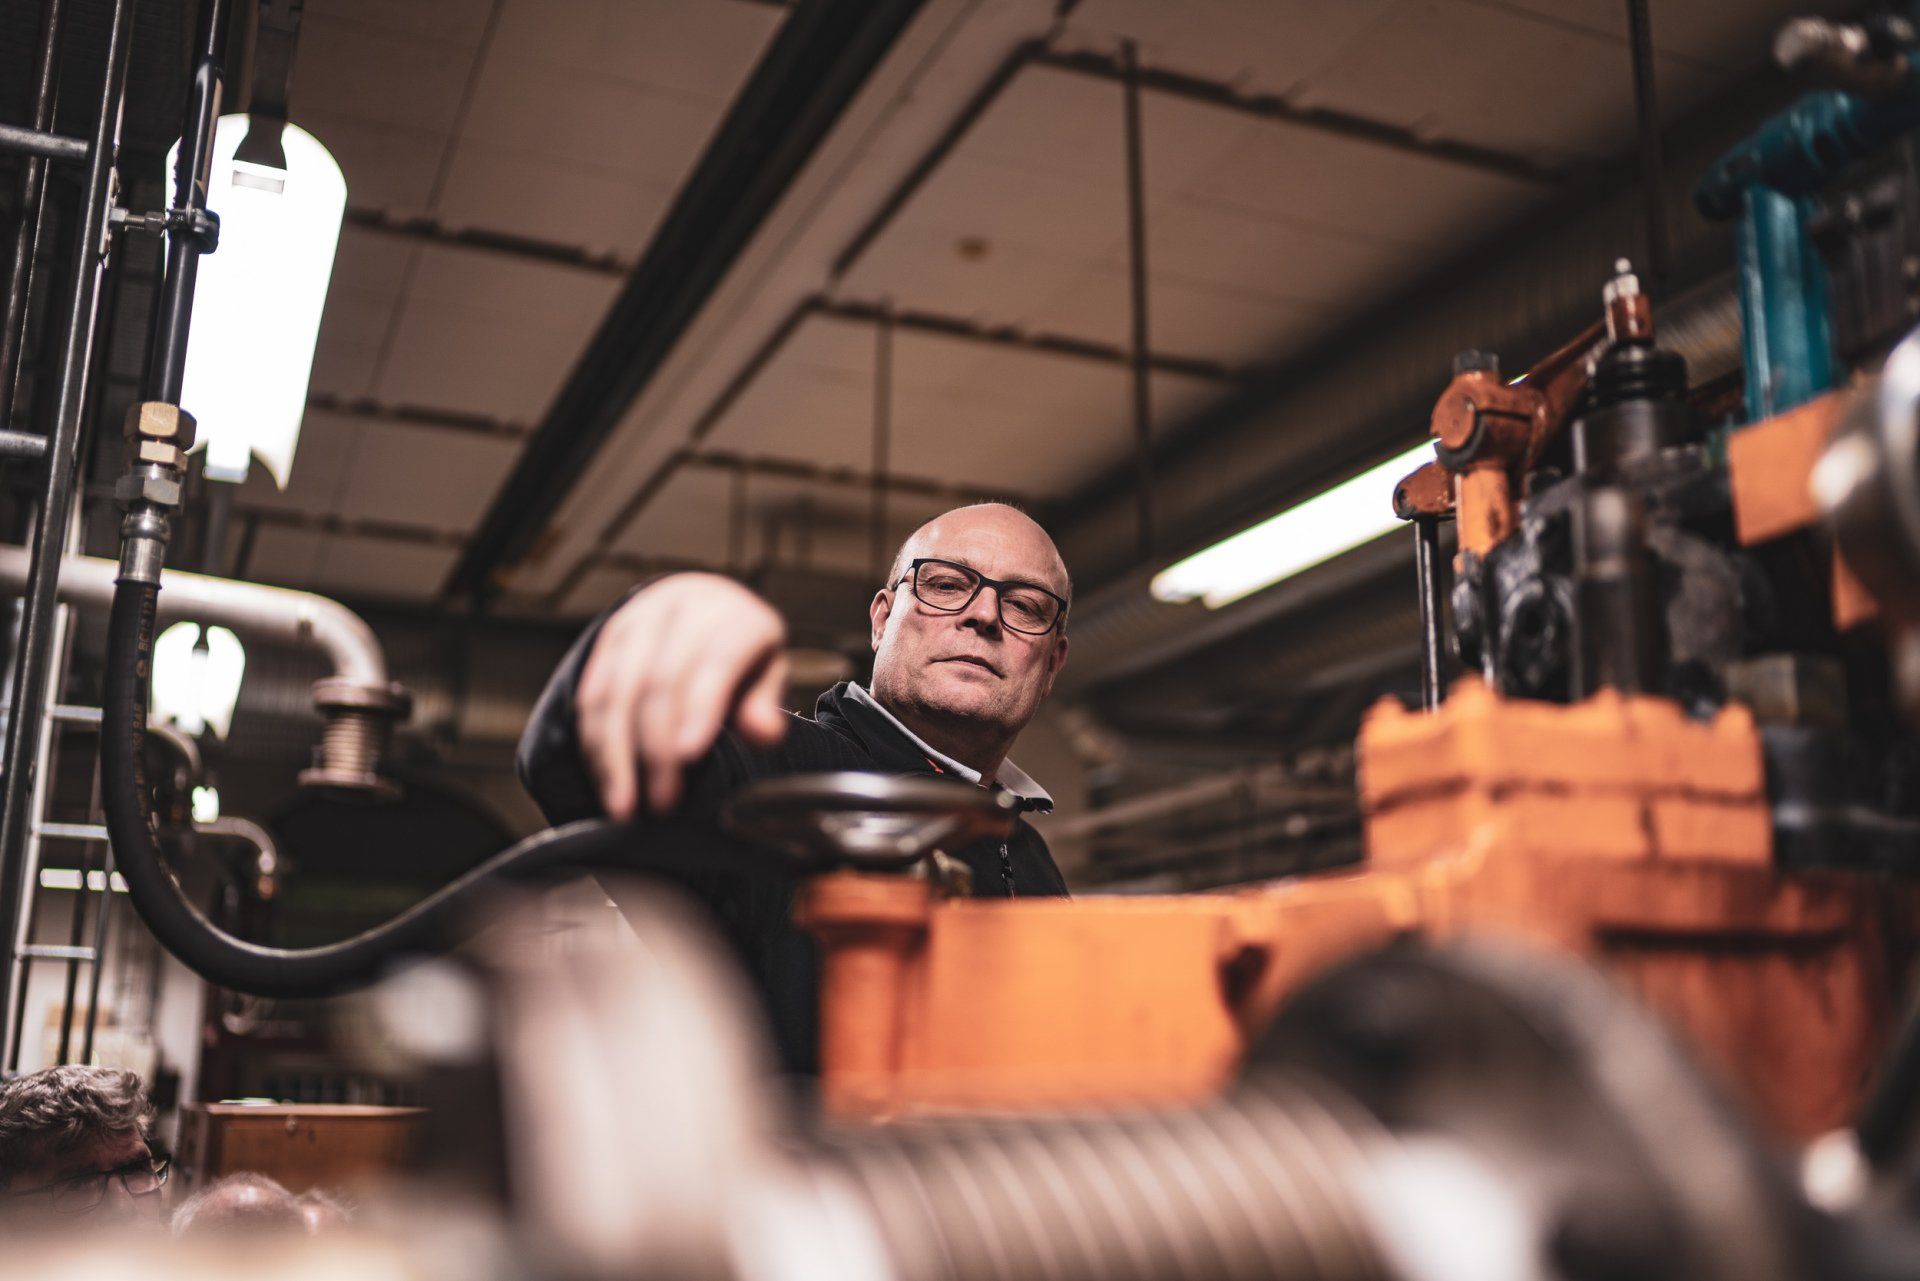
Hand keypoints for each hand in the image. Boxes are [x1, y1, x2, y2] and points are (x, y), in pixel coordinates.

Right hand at [575, 574, 788, 818]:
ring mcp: (639, 620)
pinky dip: (595, 742)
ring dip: (615, 753)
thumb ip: (763, 703)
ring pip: (616, 690)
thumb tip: (765, 733)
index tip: (689, 756)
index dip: (700, 708)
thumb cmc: (741, 650)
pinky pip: (592, 693)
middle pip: (659, 681)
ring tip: (624, 804)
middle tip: (661, 799)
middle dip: (655, 746)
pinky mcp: (608, 637)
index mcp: (733, 615)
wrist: (703, 603)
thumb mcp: (765, 670)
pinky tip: (606, 779)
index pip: (715, 662)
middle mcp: (682, 609)